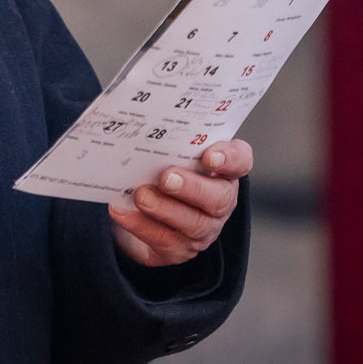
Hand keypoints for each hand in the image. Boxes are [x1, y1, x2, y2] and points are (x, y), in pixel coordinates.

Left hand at [108, 139, 251, 267]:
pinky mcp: (179, 248)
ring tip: (140, 195)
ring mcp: (203, 228)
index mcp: (223, 170)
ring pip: (193, 224)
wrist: (140, 211)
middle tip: (166, 177)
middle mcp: (219, 200)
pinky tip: (122, 211)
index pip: (240, 161)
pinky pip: (164, 240)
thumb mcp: (165, 150)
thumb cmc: (158, 169)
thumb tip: (136, 114)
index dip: (229, 158)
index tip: (209, 155)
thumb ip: (164, 137)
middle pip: (219, 198)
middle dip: (192, 187)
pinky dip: (141, 225)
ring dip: (164, 208)